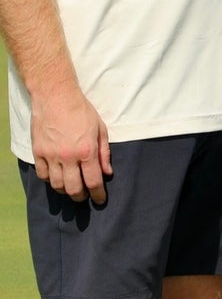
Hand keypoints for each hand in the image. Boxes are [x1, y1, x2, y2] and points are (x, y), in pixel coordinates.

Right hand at [31, 85, 110, 204]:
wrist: (56, 98)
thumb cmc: (82, 111)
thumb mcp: (100, 129)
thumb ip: (104, 153)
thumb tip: (107, 173)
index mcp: (87, 151)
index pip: (93, 181)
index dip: (98, 195)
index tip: (100, 200)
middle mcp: (68, 156)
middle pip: (73, 188)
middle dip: (81, 197)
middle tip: (85, 197)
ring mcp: (51, 155)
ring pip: (56, 185)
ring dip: (65, 191)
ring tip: (72, 190)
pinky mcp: (38, 152)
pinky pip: (43, 175)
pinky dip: (50, 181)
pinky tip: (57, 179)